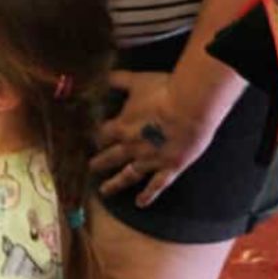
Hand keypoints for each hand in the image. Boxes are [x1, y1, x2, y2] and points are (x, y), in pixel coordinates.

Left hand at [90, 70, 219, 207]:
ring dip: (115, 184)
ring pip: (127, 175)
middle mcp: (131, 146)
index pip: (101, 135)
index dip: (95, 138)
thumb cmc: (163, 91)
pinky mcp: (169, 168)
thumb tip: (101, 74)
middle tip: (90, 168)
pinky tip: (140, 204)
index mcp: (121, 126)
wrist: (189, 108)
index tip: (88, 142)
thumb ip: (117, 80)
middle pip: (109, 157)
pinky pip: (156, 186)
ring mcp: (149, 160)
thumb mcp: (136, 81)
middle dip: (99, 162)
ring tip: (104, 191)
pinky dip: (148, 195)